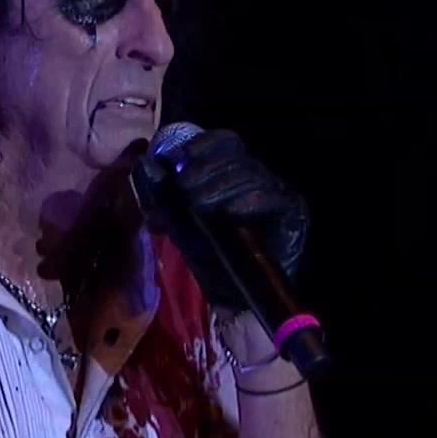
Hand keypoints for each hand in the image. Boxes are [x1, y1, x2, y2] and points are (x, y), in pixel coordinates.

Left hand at [133, 129, 307, 313]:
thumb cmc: (209, 256)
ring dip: (219, 186)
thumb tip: (143, 164)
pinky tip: (230, 213)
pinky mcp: (293, 212)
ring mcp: (278, 192)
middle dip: (203, 170)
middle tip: (182, 190)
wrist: (234, 296)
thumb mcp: (177, 222)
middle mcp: (258, 176)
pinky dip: (248, 202)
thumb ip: (160, 194)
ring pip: (249, 173)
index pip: (223, 141)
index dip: (200, 145)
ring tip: (197, 206)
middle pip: (234, 156)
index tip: (177, 160)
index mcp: (232, 171)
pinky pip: (270, 197)